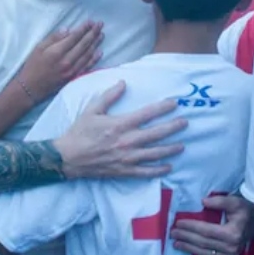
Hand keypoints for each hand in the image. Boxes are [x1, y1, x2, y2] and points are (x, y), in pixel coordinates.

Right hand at [17, 22, 103, 101]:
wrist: (31, 88)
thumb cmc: (33, 66)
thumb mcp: (38, 48)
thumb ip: (53, 38)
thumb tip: (67, 30)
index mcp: (57, 52)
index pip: (74, 37)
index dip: (84, 28)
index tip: (90, 21)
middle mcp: (67, 61)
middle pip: (84, 45)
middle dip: (93, 33)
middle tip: (100, 24)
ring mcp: (72, 71)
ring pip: (87, 55)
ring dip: (96, 44)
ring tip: (101, 34)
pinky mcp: (73, 78)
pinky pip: (87, 67)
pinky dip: (94, 59)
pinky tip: (100, 52)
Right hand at [54, 81, 184, 179]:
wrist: (68, 157)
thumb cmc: (79, 132)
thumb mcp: (92, 110)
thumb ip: (109, 96)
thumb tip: (123, 83)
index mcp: (119, 125)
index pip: (147, 114)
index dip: (162, 108)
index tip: (174, 104)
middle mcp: (126, 141)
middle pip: (156, 134)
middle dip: (173, 127)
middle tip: (185, 123)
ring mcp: (126, 158)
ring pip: (154, 154)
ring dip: (170, 149)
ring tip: (182, 145)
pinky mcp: (124, 171)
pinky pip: (145, 172)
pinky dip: (158, 170)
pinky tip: (168, 167)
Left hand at [171, 194, 251, 254]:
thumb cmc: (245, 208)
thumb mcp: (234, 201)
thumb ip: (219, 201)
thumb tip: (203, 202)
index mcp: (232, 233)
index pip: (206, 230)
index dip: (191, 227)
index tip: (178, 223)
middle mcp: (231, 247)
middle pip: (203, 243)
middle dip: (186, 237)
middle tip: (172, 233)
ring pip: (205, 253)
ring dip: (189, 249)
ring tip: (175, 244)